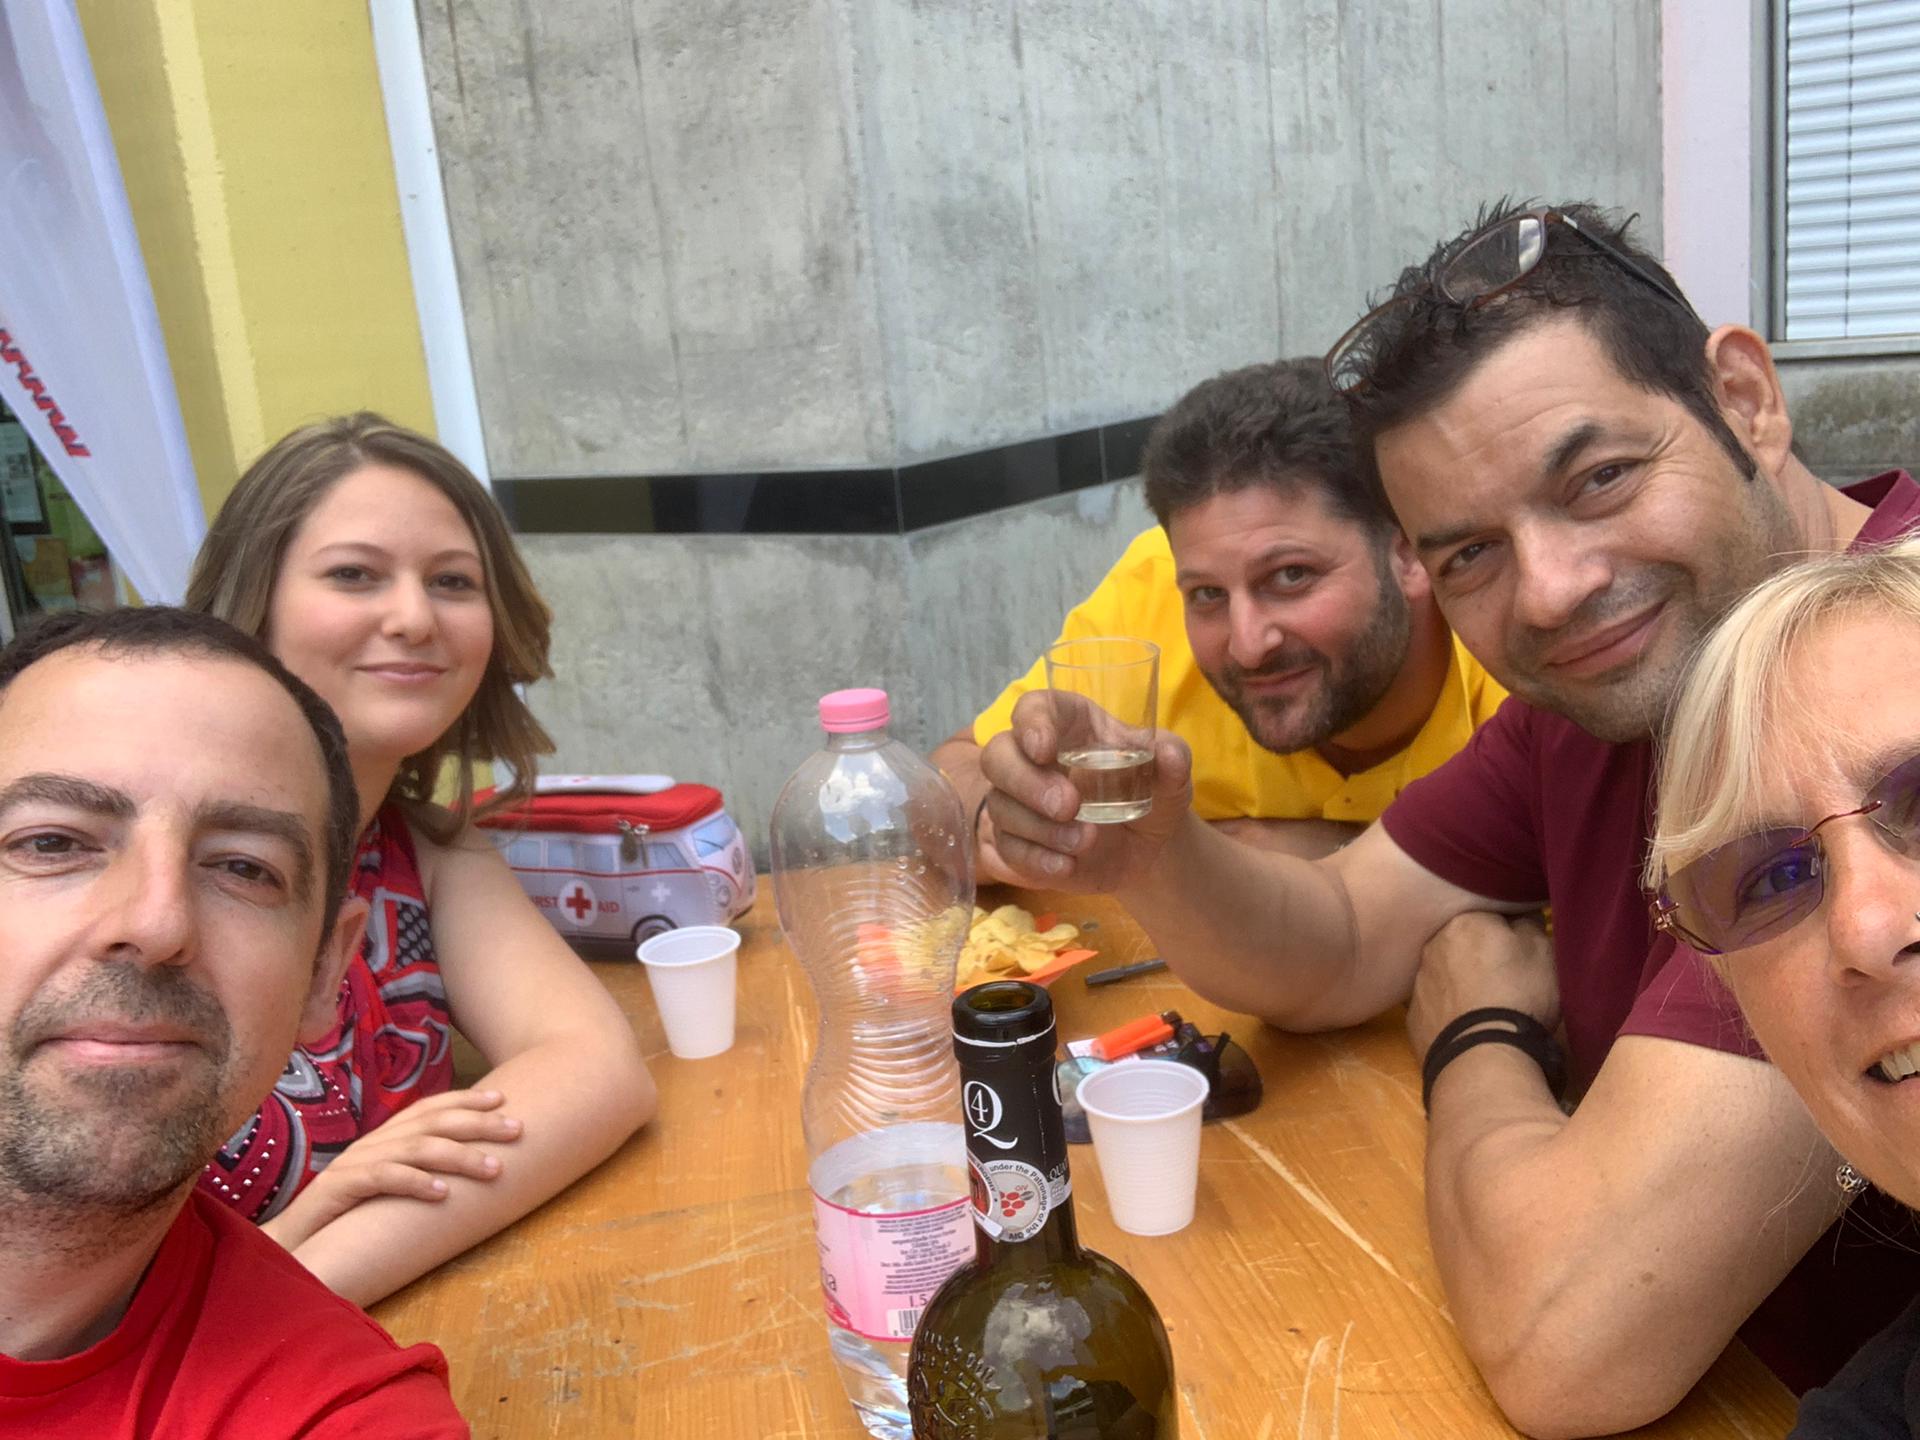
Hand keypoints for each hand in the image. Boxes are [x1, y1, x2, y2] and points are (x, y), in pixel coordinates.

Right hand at [260, 1088, 524, 1252]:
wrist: (290, 1245)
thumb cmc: (344, 1217)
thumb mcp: (385, 1188)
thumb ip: (414, 1171)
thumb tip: (462, 1166)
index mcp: (384, 1139)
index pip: (429, 1108)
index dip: (465, 1099)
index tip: (504, 1097)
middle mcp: (373, 1144)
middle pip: (431, 1123)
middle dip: (478, 1123)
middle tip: (519, 1129)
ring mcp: (356, 1164)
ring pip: (415, 1148)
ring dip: (459, 1156)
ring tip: (493, 1167)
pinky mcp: (340, 1190)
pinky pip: (382, 1180)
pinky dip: (414, 1182)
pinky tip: (442, 1193)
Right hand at [978, 690, 1193, 891]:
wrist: (1147, 846)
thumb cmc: (1151, 792)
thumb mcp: (1171, 776)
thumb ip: (1173, 760)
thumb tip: (1169, 754)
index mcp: (1068, 724)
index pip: (1032, 708)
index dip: (1030, 723)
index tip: (1044, 748)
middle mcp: (1033, 758)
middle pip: (997, 756)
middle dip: (1026, 782)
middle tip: (1068, 805)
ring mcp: (1020, 802)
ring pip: (1002, 806)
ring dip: (1041, 827)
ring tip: (1087, 841)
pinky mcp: (1018, 842)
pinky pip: (1009, 849)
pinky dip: (1036, 859)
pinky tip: (1067, 865)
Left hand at [1406, 911, 1557, 1064]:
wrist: (1483, 1057)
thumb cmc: (1520, 996)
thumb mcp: (1544, 952)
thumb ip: (1529, 924)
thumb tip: (1518, 914)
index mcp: (1465, 922)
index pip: (1493, 913)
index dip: (1513, 930)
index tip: (1525, 948)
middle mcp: (1432, 945)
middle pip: (1464, 941)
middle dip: (1482, 952)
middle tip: (1507, 976)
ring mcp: (1418, 981)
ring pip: (1447, 971)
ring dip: (1463, 979)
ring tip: (1488, 1003)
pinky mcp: (1413, 1015)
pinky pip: (1437, 1003)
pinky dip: (1450, 1008)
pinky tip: (1468, 1023)